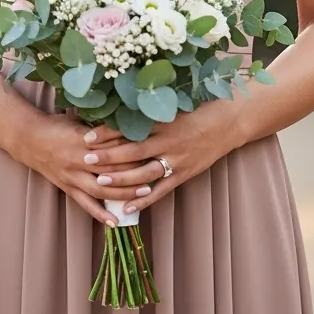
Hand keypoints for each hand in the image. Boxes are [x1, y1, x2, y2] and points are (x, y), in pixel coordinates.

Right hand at [17, 113, 155, 226]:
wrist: (28, 138)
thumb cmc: (57, 125)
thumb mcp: (79, 119)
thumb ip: (101, 126)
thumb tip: (128, 124)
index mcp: (83, 139)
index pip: (113, 146)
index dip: (133, 149)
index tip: (152, 148)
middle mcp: (78, 159)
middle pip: (111, 169)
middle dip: (134, 172)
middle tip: (157, 172)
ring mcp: (72, 176)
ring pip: (101, 189)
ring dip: (123, 193)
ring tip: (144, 194)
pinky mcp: (67, 187)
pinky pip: (85, 204)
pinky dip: (100, 214)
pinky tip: (115, 222)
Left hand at [82, 102, 239, 216]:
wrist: (228, 123)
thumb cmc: (197, 111)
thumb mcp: (173, 107)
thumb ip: (149, 112)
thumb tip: (119, 111)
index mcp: (162, 122)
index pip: (129, 128)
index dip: (106, 132)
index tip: (86, 136)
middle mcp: (167, 141)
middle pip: (133, 151)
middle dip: (108, 157)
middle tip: (86, 160)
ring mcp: (176, 160)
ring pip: (144, 173)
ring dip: (121, 179)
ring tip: (100, 182)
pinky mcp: (184, 174)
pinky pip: (161, 190)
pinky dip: (144, 200)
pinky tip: (127, 206)